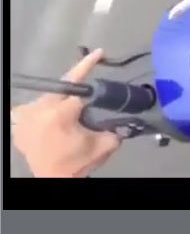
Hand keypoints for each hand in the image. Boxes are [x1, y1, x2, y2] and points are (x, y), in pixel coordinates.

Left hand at [11, 49, 120, 176]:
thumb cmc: (76, 163)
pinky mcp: (18, 124)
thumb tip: (127, 118)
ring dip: (61, 100)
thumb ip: (118, 129)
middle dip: (76, 88)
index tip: (99, 52)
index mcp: (61, 113)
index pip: (78, 84)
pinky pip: (32, 107)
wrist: (52, 180)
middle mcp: (40, 109)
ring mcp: (25, 116)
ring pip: (48, 97)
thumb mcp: (104, 145)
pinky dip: (43, 110)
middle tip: (88, 87)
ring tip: (72, 112)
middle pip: (62, 88)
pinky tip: (52, 118)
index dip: (90, 66)